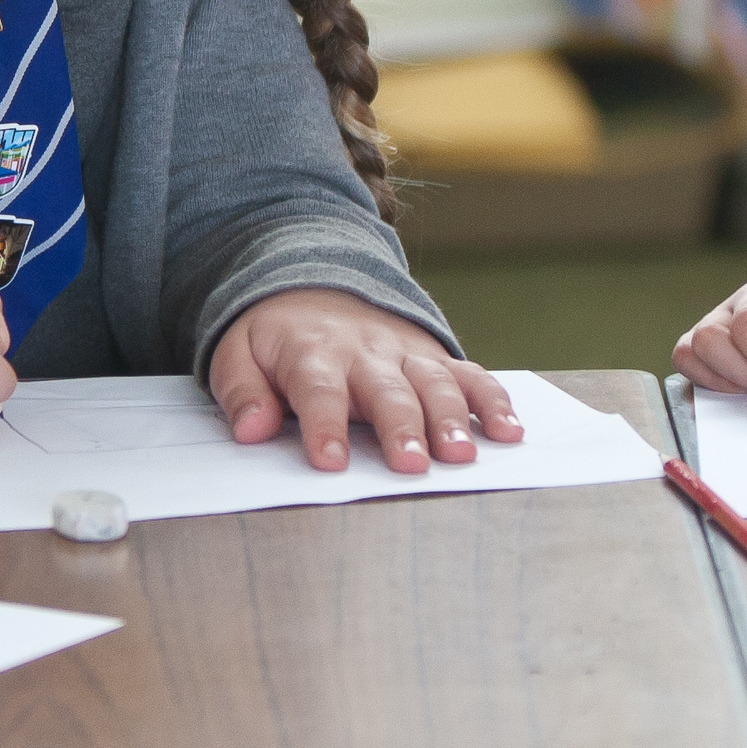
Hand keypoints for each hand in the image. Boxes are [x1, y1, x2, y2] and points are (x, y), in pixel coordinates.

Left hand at [206, 288, 520, 473]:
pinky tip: (509, 431)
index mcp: (312, 353)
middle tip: (411, 466)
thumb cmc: (274, 337)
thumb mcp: (237, 353)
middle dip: (400, 428)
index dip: (325, 425)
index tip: (331, 461)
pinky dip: (492, 401)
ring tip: (460, 455)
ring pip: (434, 383)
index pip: (318, 390)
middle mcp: (365, 352)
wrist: (312, 281)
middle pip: (386, 391)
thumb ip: (242, 392)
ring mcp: (405, 352)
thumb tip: (251, 430)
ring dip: (450, 419)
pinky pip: (469, 376)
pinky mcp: (433, 357)